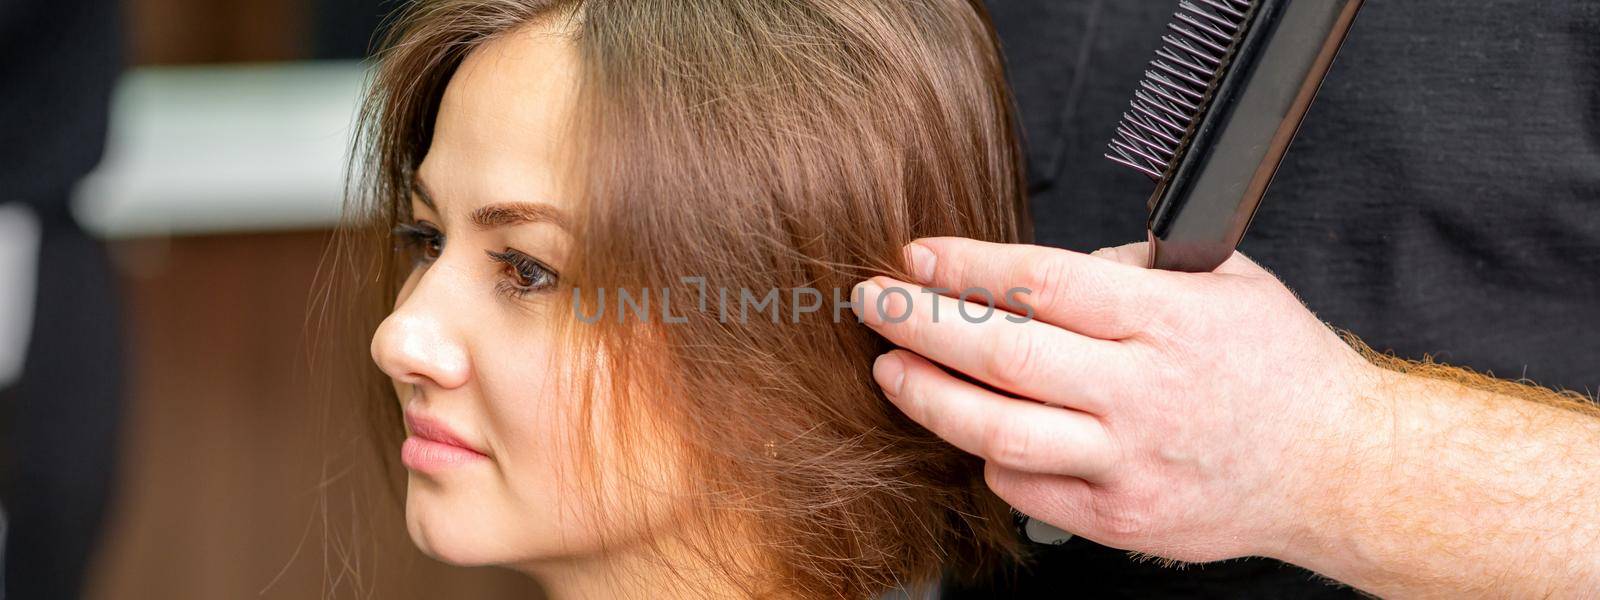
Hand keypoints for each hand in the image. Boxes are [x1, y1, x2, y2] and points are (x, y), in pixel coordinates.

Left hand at [853, 238, 1385, 562]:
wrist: (1338, 469)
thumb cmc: (1279, 369)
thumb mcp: (1228, 284)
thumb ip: (1134, 268)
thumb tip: (1040, 272)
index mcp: (1168, 321)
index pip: (1042, 282)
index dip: (965, 266)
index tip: (915, 255)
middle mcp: (1143, 393)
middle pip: (1002, 356)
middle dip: (920, 324)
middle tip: (872, 303)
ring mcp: (1128, 462)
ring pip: (999, 431)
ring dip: (929, 397)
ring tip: (890, 370)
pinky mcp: (1120, 518)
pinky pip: (1024, 486)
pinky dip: (987, 454)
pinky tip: (972, 427)